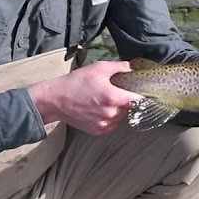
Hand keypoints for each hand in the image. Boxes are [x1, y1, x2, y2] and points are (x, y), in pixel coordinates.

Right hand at [29, 61, 143, 134]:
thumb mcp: (99, 68)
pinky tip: (100, 108)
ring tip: (106, 100)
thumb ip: (120, 67)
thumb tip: (135, 67)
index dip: (142, 96)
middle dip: (126, 101)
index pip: (138, 101)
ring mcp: (104, 124)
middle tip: (117, 92)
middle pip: (130, 109)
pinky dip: (110, 118)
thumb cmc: (76, 82)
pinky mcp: (98, 131)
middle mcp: (110, 114)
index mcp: (113, 98)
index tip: (143, 92)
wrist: (55, 99)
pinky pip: (112, 124)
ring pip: (121, 118)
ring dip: (118, 110)